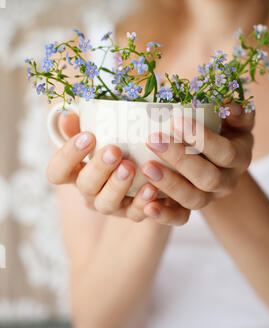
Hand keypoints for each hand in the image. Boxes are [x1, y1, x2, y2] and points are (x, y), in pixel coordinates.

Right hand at [46, 113, 189, 225]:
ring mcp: (110, 204)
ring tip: (130, 167)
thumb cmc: (115, 142)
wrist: (146, 165)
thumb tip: (67, 114)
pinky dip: (142, 203)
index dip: (67, 157)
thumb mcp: (98, 131)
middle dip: (98, 168)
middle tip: (113, 150)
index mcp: (75, 172)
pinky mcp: (132, 212)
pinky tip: (152, 189)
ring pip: (107, 204)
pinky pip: (135, 213)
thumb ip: (82, 124)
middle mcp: (90, 191)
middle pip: (85, 186)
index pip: (57, 172)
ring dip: (117, 186)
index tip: (87, 136)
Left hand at [141, 103, 254, 209]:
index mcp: (239, 157)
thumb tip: (231, 106)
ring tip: (146, 167)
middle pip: (208, 178)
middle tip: (153, 140)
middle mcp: (227, 182)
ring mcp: (209, 198)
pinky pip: (180, 219)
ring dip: (169, 184)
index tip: (177, 121)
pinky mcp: (190, 210)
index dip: (202, 139)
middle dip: (180, 159)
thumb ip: (237, 110)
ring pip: (194, 200)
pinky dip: (164, 216)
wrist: (216, 158)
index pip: (225, 152)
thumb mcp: (234, 117)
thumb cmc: (222, 129)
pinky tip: (148, 207)